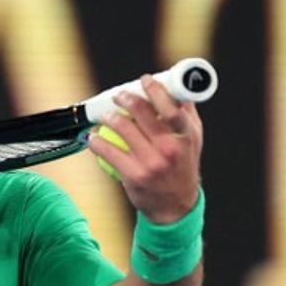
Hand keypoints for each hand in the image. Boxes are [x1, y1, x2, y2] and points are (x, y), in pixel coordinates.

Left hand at [87, 74, 202, 223]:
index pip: (171, 108)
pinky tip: (93, 137)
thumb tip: (177, 86)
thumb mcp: (193, 140)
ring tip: (105, 116)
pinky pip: (108, 152)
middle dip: (125, 99)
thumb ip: (186, 114)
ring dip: (108, 117)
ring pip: (122, 128)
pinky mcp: (134, 175)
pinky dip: (96, 141)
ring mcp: (151, 163)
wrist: (176, 205)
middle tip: (118, 96)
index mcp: (186, 136)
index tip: (145, 80)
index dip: (156, 90)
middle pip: (142, 113)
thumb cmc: (183, 165)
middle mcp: (170, 149)